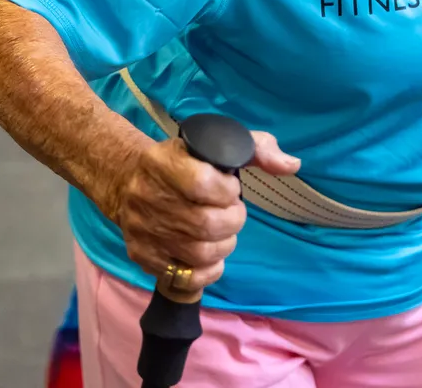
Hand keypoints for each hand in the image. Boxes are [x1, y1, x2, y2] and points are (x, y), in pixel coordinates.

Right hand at [108, 130, 299, 294]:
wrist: (128, 181)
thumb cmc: (184, 162)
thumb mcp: (214, 144)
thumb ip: (256, 148)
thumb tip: (292, 165)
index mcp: (163, 162)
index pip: (202, 184)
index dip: (227, 191)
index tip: (231, 187)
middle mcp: (147, 196)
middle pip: (205, 225)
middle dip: (232, 221)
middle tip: (233, 213)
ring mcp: (143, 229)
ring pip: (199, 253)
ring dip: (224, 245)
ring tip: (223, 232)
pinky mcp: (142, 255)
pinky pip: (185, 277)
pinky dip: (208, 270)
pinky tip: (211, 255)